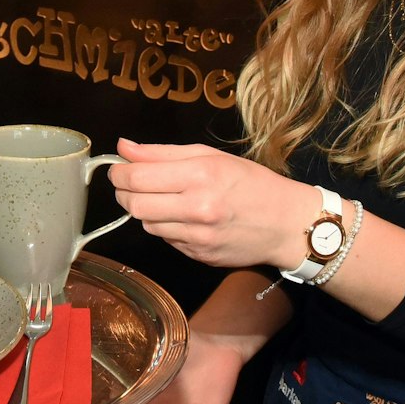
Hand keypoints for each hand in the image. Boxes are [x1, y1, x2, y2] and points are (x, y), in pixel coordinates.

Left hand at [109, 140, 313, 270]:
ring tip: (164, 199)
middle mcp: (197, 208)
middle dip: (124, 193)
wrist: (286, 224)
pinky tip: (183, 217)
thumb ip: (163, 153)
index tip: (118, 169)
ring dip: (146, 211)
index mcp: (201, 175)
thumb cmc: (252, 184)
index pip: (137, 177)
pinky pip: (166, 239)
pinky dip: (166, 227)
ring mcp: (198, 237)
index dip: (118, 172)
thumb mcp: (211, 156)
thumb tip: (124, 147)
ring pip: (147, 224)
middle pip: (134, 204)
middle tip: (130, 184)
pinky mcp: (198, 256)